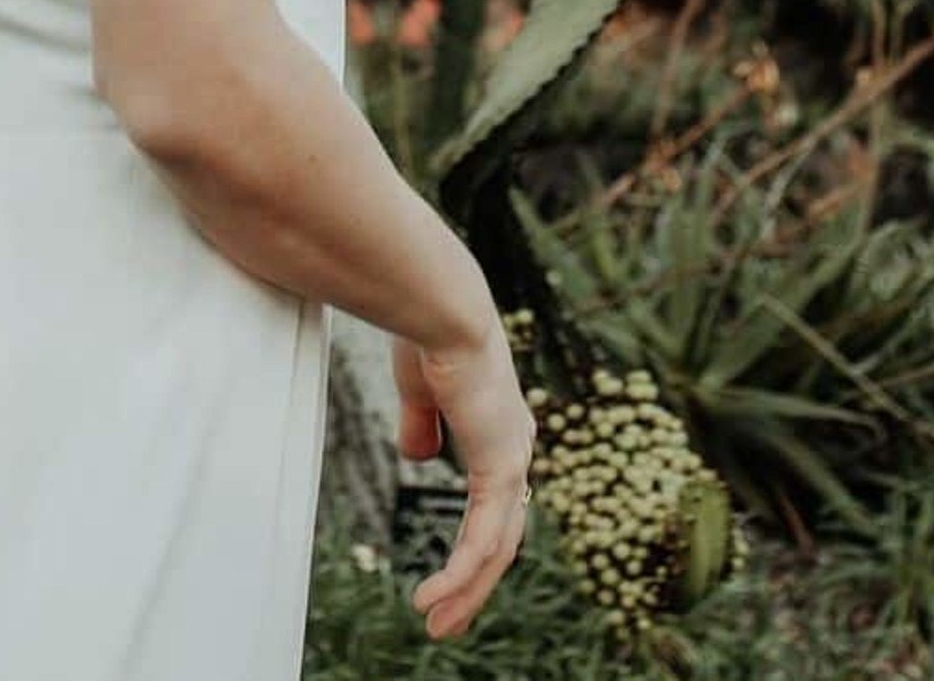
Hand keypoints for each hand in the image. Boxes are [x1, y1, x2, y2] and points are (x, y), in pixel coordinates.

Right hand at [392, 322, 535, 643]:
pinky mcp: (499, 470)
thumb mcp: (420, 388)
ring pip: (495, 549)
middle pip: (502, 535)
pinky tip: (431, 598)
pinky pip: (481, 541)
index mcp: (500, 427)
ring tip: (435, 624)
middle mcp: (516, 448)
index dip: (477, 538)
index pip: (497, 499)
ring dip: (465, 591)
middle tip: (444, 619)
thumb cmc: (428, 331)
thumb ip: (421, 423)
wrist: (442, 308)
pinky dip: (458, 576)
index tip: (455, 573)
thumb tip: (417, 456)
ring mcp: (513, 460)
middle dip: (473, 582)